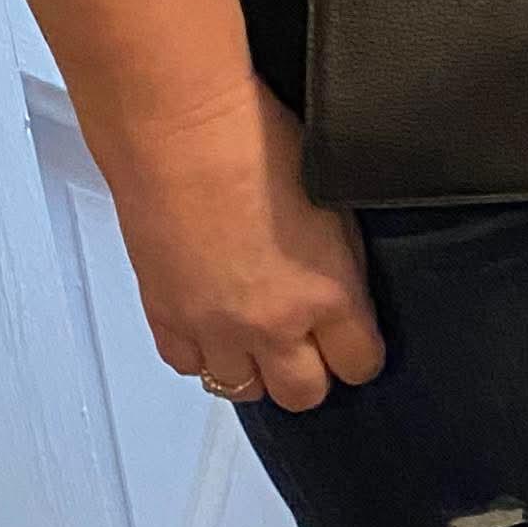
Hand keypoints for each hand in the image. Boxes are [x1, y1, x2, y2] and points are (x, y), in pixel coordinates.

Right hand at [101, 80, 384, 413]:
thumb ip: (340, 261)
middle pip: (303, 395)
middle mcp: (273, 326)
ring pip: (242, 389)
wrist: (181, 131)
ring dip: (255, 368)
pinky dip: (202, 353)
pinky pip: (187, 364)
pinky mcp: (166, 317)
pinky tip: (212, 324)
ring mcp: (214, 328)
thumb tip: (340, 285)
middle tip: (310, 345)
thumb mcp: (333, 200)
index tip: (358, 340)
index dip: (362, 354)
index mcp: (328, 293)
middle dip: (312, 375)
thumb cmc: (261, 142)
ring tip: (258, 336)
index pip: (361, 364)